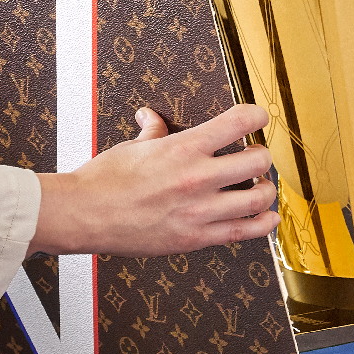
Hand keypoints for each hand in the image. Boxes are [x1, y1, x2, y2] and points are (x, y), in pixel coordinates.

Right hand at [30, 104, 276, 257]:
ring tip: (261, 187)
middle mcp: (197, 177)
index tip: (258, 118)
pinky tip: (268, 217)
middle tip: (256, 157)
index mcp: (183, 148)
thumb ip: (153, 130)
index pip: (238, 121)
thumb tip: (151, 116)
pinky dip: (262, 224)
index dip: (256, 116)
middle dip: (261, 156)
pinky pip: (243, 231)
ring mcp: (199, 210)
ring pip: (258, 198)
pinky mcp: (195, 238)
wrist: (85, 215)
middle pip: (257, 161)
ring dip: (266, 189)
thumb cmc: (104, 180)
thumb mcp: (133, 146)